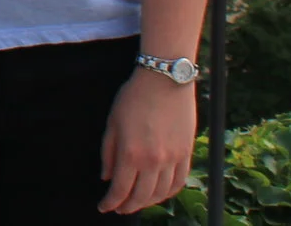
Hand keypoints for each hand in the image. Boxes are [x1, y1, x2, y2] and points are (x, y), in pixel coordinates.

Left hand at [98, 67, 194, 213]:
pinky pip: (179, 183)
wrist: (164, 81)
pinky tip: (160, 194)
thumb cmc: (133, 98)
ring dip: (147, 202)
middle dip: (127, 206)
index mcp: (130, 153)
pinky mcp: (186, 154)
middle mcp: (153, 161)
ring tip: (137, 202)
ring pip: (161, 193)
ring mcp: (172, 159)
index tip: (104, 207)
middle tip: (119, 208)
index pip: (120, 189)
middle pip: (141, 196)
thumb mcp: (112, 123)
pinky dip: (169, 193)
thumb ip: (108, 153)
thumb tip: (107, 178)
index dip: (111, 202)